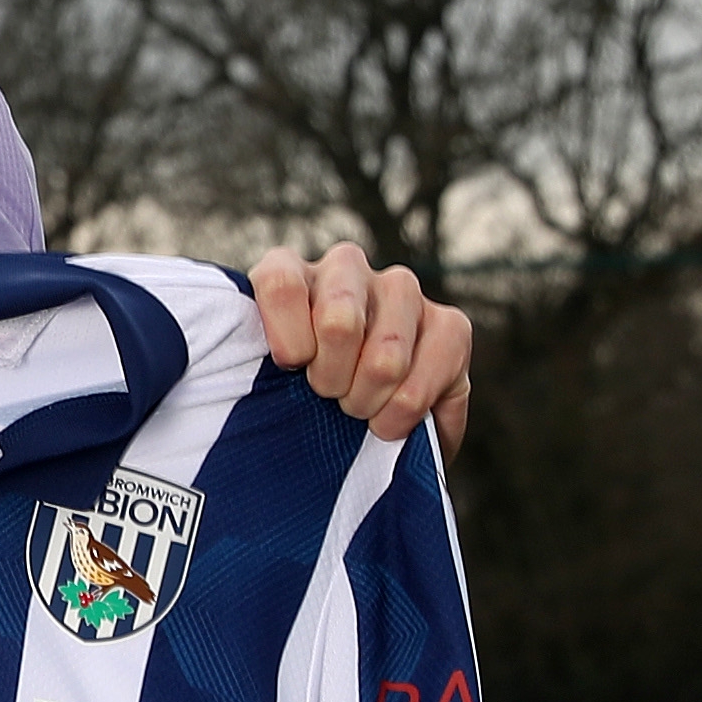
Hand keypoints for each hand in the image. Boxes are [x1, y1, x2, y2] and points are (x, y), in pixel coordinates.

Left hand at [249, 242, 472, 454]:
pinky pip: (431, 371)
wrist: (355, 432)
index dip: (288, 341)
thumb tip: (276, 367)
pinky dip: (408, 410)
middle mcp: (346, 269)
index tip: (290, 371)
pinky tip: (392, 421)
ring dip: (369, 401)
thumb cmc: (294, 404)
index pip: (283, 282)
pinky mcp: (450, 323)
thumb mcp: (259, 385)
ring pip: (386, 355)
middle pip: (340, 321)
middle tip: (328, 398)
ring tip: (359, 411)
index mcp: (289, 272)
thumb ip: (251, 367)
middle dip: (332, 381)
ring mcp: (401, 290)